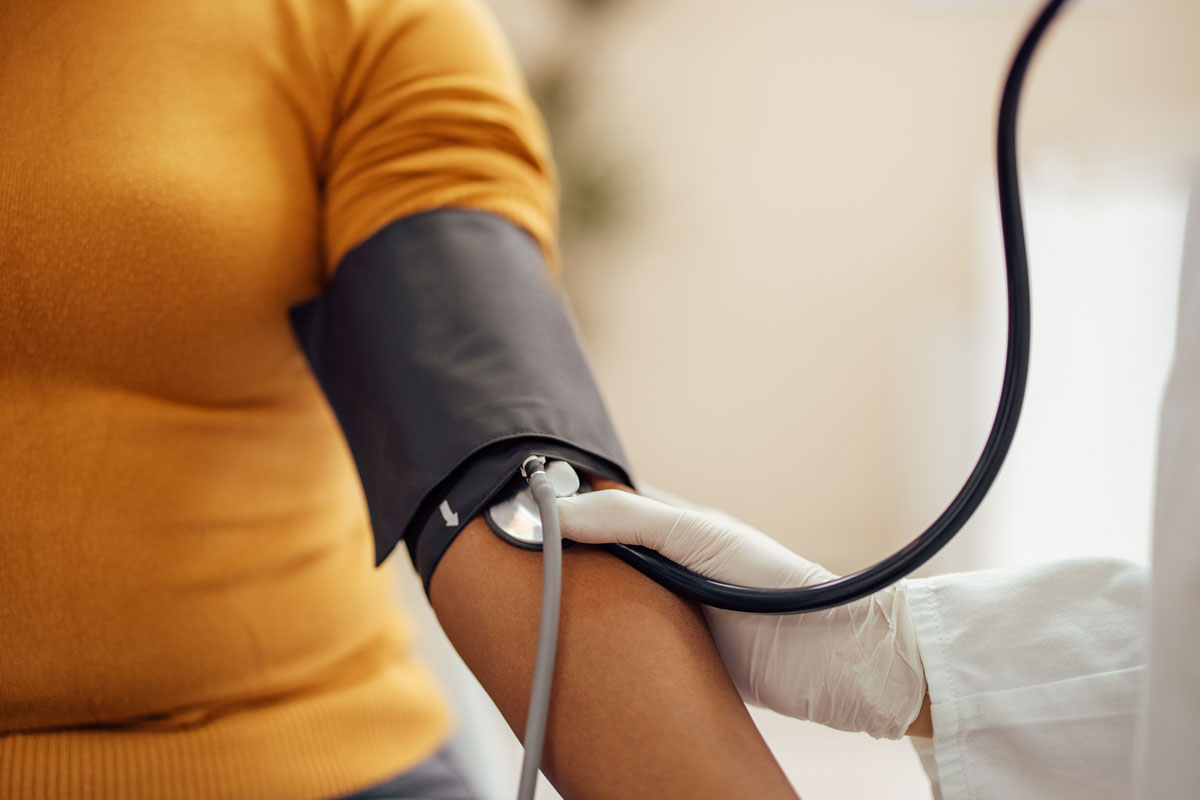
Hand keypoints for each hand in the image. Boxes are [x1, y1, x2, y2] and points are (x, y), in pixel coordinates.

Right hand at [557, 490, 926, 739]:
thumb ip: (628, 518)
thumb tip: (555, 513)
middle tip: (517, 572)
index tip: (520, 518)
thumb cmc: (771, 580)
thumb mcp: (696, 535)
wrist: (825, 655)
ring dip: (577, 611)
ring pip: (606, 607)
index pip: (603, 511)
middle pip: (597, 562)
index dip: (563, 512)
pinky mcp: (675, 657)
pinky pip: (625, 650)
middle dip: (562, 566)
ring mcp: (670, 613)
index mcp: (672, 528)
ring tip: (533, 612)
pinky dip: (600, 650)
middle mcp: (667, 567)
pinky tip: (573, 652)